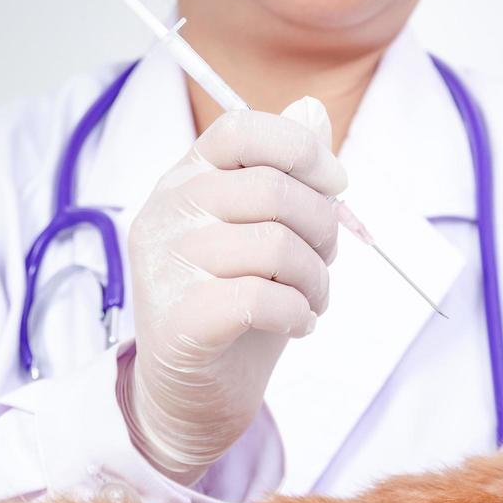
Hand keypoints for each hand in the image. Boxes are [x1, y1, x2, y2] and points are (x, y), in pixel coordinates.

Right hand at [122, 98, 345, 482]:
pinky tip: (296, 325)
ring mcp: (166, 266)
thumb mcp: (264, 232)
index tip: (337, 185)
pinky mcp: (179, 320)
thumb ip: (286, 174)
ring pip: (276, 246)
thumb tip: (314, 108)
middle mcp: (166, 212)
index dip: (302, 149)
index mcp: (184, 179)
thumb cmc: (234, 306)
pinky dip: (297, 313)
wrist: (191, 394)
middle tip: (326, 264)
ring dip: (316, 279)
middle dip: (323, 228)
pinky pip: (263, 298)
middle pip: (271, 189)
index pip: (240, 129)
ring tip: (312, 301)